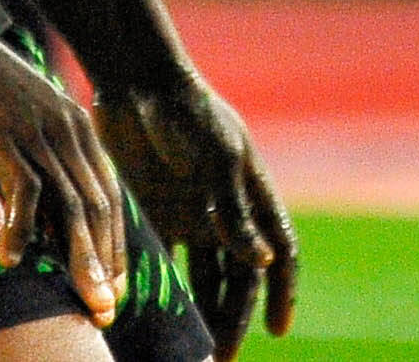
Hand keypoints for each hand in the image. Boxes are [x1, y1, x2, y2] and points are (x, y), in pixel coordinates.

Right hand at [0, 10, 127, 326]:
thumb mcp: (17, 121)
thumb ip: (33, 158)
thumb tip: (35, 210)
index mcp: (74, 130)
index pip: (105, 197)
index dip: (113, 244)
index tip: (116, 285)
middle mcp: (66, 132)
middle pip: (96, 208)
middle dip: (106, 263)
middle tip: (108, 307)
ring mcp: (36, 134)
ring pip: (70, 205)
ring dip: (78, 258)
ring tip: (83, 299)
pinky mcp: (2, 136)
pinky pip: (22, 189)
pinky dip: (20, 228)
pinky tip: (13, 261)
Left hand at [101, 74, 298, 355]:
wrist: (135, 83)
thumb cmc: (185, 112)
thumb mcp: (216, 158)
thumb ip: (235, 210)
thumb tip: (265, 262)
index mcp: (254, 194)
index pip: (279, 253)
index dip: (283, 294)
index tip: (277, 332)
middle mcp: (227, 211)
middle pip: (240, 276)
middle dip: (236, 317)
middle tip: (221, 358)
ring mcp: (192, 215)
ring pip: (204, 276)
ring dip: (203, 312)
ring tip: (193, 351)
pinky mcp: (155, 214)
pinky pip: (164, 262)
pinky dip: (162, 291)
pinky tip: (154, 321)